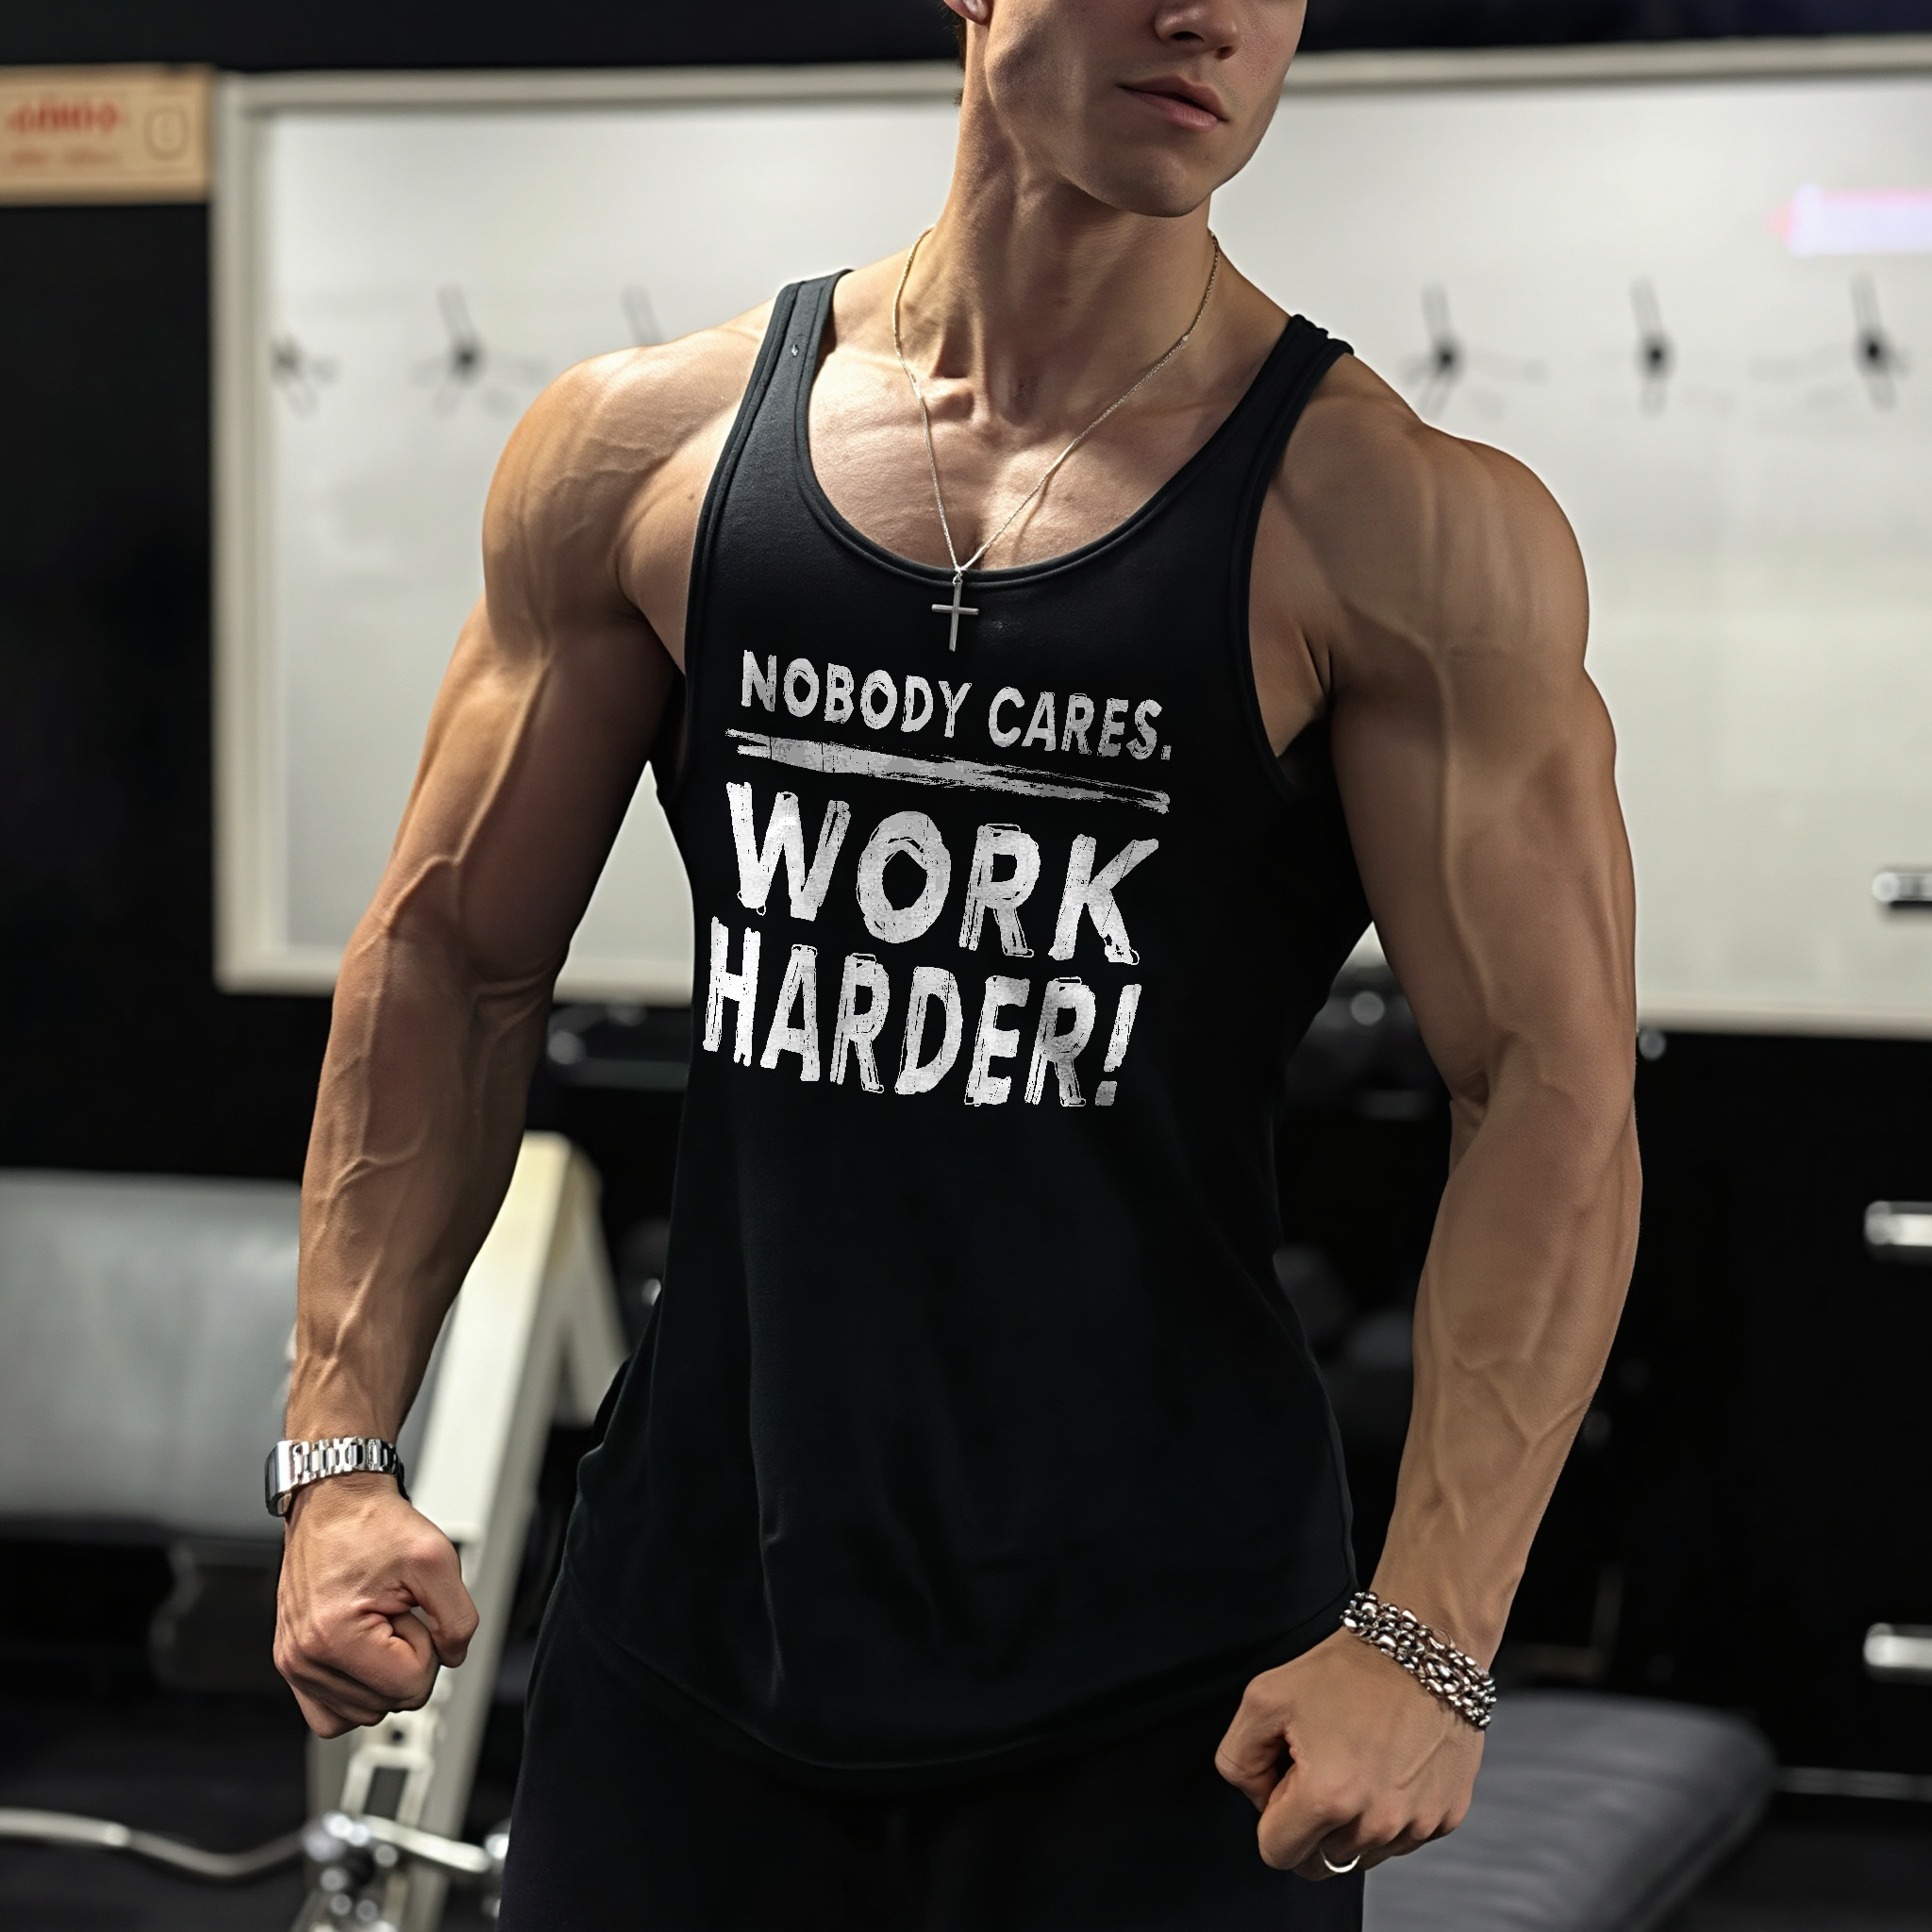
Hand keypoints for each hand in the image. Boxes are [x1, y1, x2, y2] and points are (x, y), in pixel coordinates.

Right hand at [274, 1473, 479, 1737]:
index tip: (411, 1610)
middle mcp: (305, 1658)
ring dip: (383, 1671)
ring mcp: (294, 1663)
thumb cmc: (373, 1525)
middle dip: (405, 1658)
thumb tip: (453, 1658)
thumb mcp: (438, 1560)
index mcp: (335, 1638)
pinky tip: (366, 1654)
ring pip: (364, 1712)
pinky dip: (356, 1693)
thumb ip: (459, 1620)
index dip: (427, 1646)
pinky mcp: (292, 1661)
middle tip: (394, 1610)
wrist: (334, 1502)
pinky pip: (330, 1714)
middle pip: (389, 1704)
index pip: (412, 1687)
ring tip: (377, 1622)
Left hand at [1215, 1628, 1481, 1877]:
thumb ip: (1238, 1760)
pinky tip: (1389, 1761)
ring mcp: (1417, 1823)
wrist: (1423, 1646)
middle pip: (1320, 1858)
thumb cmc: (1346, 1669)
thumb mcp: (1263, 1699)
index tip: (1286, 1775)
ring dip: (1351, 1818)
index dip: (1271, 1813)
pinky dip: (1388, 1809)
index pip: (1277, 1853)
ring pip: (1361, 1852)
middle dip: (1310, 1820)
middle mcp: (1377, 1822)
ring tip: (1357, 1756)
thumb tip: (1260, 1800)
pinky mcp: (1447, 1816)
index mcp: (1327, 1798)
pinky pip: (1401, 1836)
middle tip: (1321, 1762)